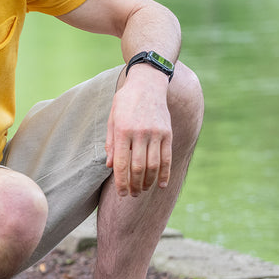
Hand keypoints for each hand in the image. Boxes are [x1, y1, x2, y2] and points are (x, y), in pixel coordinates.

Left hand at [105, 67, 172, 196]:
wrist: (148, 83)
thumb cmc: (126, 102)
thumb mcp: (112, 119)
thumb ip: (111, 143)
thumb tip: (110, 166)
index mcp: (123, 131)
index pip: (122, 163)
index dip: (121, 182)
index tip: (121, 194)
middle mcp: (140, 133)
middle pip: (138, 168)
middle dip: (134, 185)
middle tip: (132, 195)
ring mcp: (156, 133)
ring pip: (153, 166)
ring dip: (148, 182)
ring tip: (143, 191)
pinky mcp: (168, 133)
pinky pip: (167, 158)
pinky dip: (165, 174)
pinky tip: (161, 185)